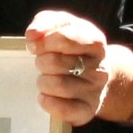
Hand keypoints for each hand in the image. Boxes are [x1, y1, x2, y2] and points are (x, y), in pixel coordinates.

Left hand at [27, 9, 132, 127]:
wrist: (97, 73)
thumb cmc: (74, 47)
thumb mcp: (64, 26)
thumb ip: (46, 22)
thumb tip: (32, 34)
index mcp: (96, 42)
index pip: (62, 37)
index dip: (43, 41)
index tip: (37, 45)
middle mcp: (100, 67)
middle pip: (54, 62)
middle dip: (41, 61)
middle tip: (44, 63)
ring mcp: (95, 90)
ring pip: (57, 85)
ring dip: (43, 81)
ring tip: (47, 79)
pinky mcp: (88, 110)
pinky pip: (64, 110)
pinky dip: (48, 102)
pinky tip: (46, 96)